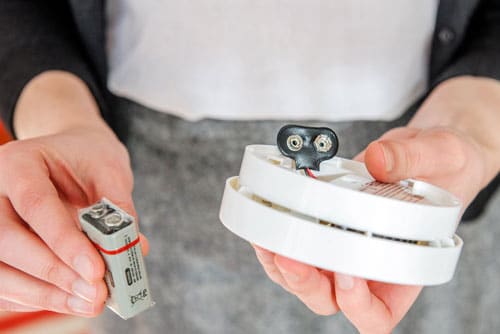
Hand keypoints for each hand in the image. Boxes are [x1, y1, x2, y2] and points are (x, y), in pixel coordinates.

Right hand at [0, 71, 148, 316]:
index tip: (95, 270)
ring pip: (1, 269)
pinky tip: (73, 301)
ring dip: (46, 294)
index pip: (35, 204)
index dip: (64, 242)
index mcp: (19, 163)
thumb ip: (118, 208)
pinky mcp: (0, 248)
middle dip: (54, 273)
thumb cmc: (89, 160)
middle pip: (8, 240)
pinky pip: (7, 281)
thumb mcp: (109, 171)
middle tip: (95, 293)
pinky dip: (39, 296)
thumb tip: (135, 249)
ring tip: (90, 303)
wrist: (71, 156)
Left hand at [254, 76, 499, 332]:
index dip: (359, 305)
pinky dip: (276, 238)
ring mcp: (341, 248)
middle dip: (306, 283)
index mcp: (404, 267)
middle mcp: (368, 265)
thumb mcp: (440, 154)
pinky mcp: (322, 226)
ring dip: (282, 265)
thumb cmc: (443, 166)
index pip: (378, 314)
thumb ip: (410, 158)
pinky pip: (293, 246)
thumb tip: (376, 160)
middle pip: (330, 298)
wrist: (423, 153)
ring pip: (304, 278)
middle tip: (291, 255)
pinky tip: (268, 219)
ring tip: (270, 238)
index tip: (349, 274)